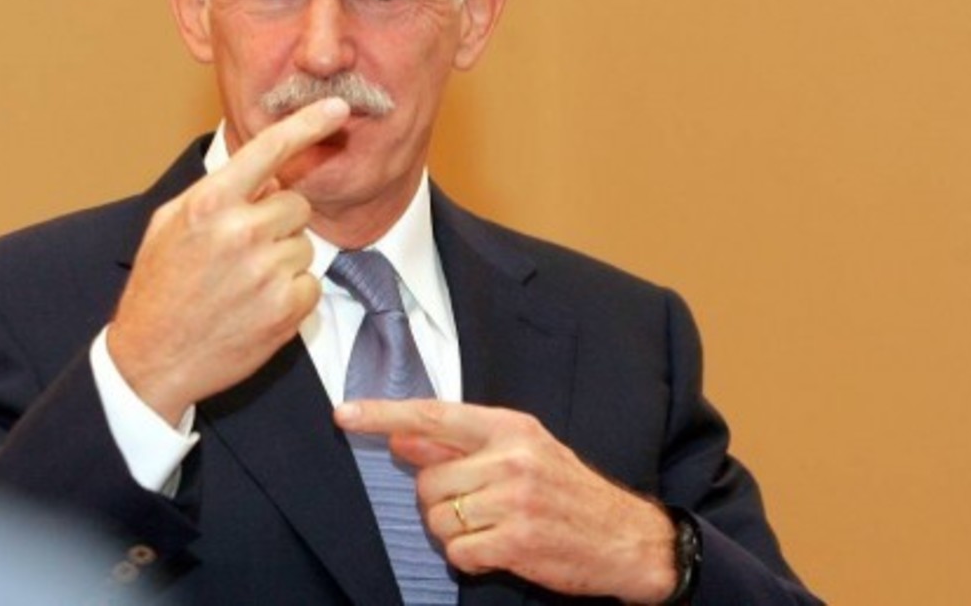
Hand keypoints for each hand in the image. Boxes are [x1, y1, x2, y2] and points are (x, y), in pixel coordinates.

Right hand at [109, 97, 349, 423]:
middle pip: (296, 204)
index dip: (307, 124)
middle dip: (278, 222)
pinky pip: (311, 282)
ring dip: (282, 259)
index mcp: (209, 203)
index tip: (336, 108)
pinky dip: (291, 294)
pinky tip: (256, 307)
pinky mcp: (287, 307)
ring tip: (242, 284)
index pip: (268, 150)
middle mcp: (241, 232)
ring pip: (304, 245)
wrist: (153, 359)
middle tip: (242, 251)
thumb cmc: (160, 288)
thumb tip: (266, 173)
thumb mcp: (171, 224)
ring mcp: (267, 271)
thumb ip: (218, 192)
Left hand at [334, 399, 677, 603]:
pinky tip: (498, 550)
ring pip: (438, 518)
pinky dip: (468, 557)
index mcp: (511, 428)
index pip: (434, 414)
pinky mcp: (516, 542)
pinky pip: (457, 552)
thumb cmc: (567, 491)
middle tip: (477, 505)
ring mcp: (514, 500)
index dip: (384, 414)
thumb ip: (461, 443)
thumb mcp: (522, 451)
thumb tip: (402, 437)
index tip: (345, 413)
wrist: (625, 537)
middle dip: (439, 499)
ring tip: (492, 527)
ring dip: (453, 531)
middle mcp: (511, 458)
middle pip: (428, 479)